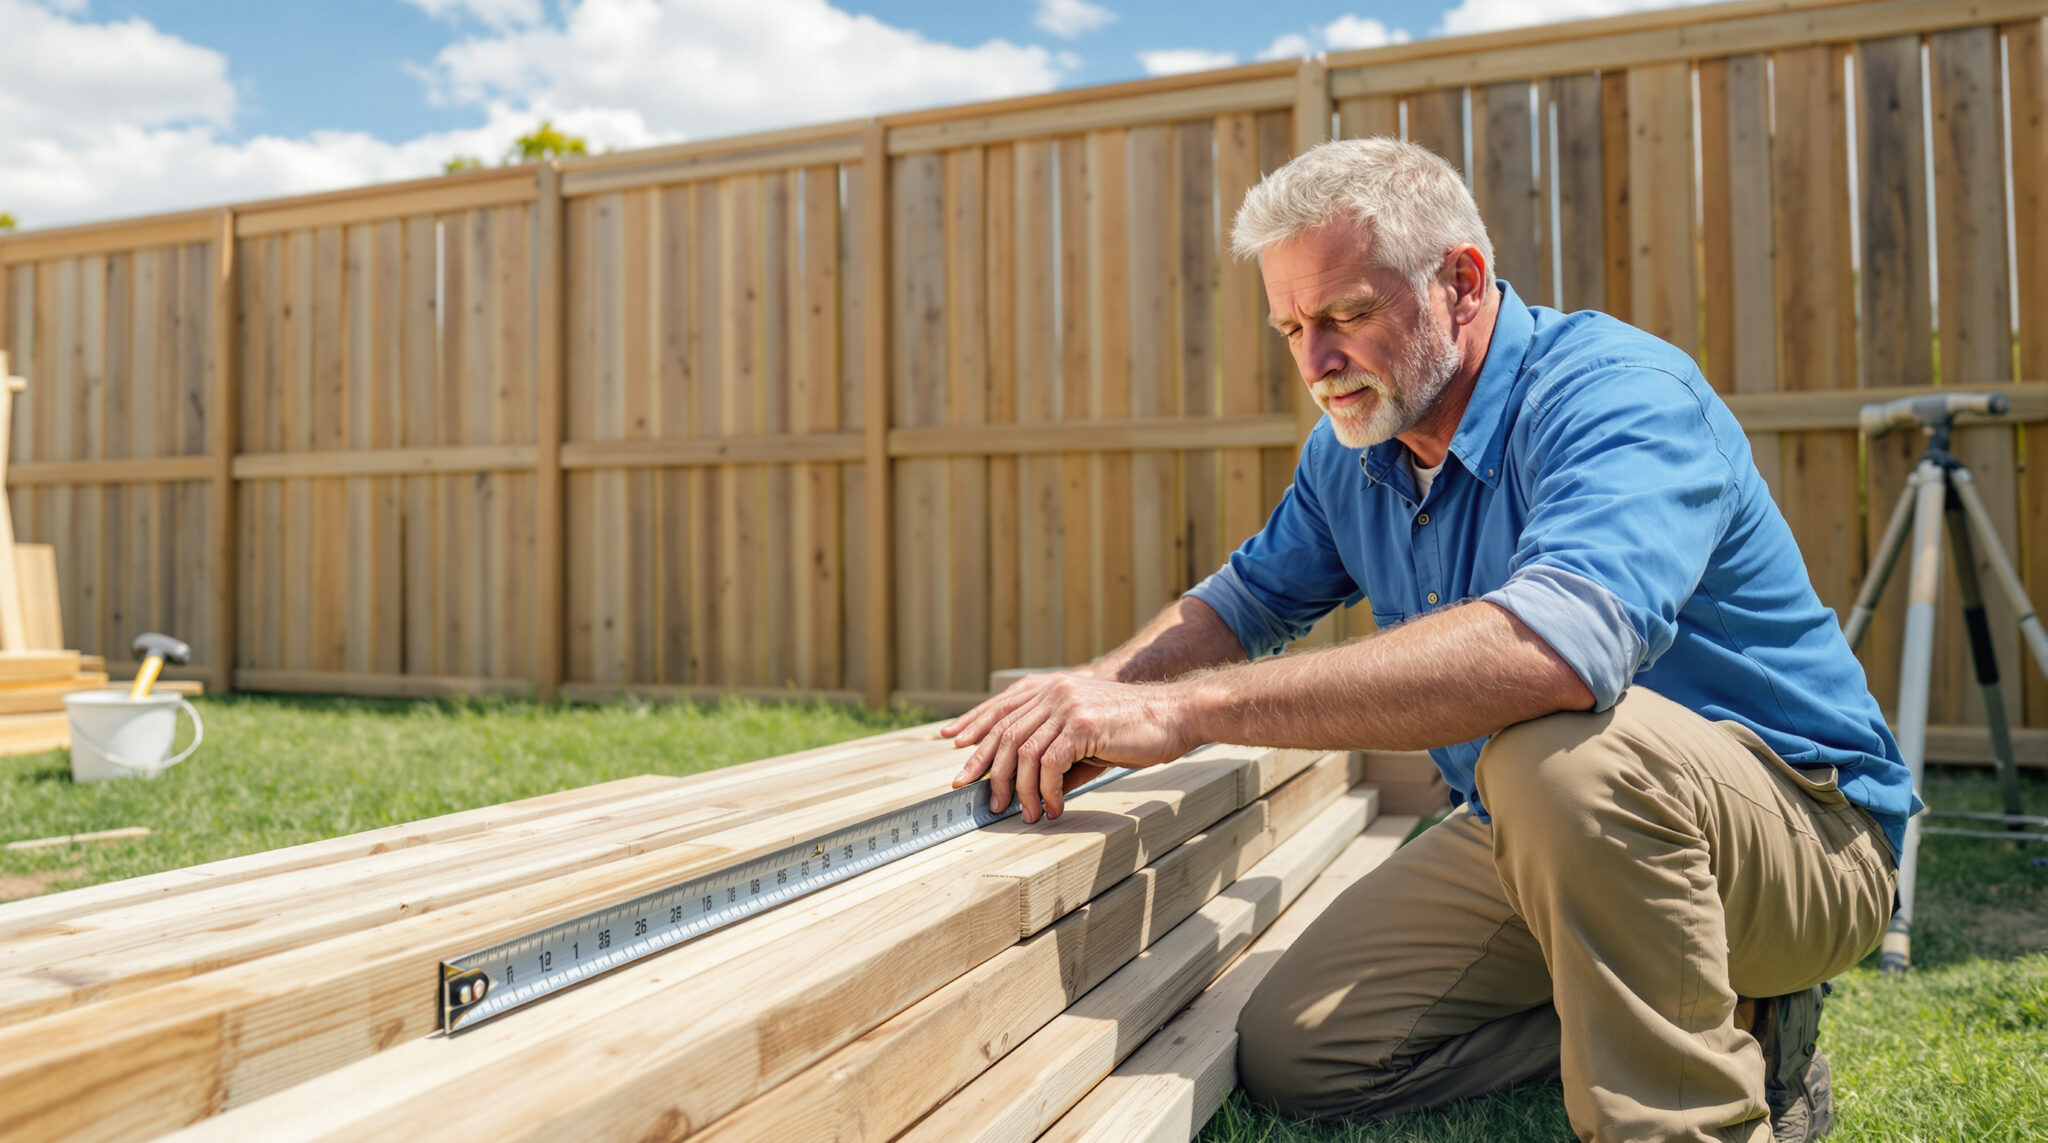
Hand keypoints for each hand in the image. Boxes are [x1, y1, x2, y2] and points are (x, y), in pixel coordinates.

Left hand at [945, 674, 1198, 822]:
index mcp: (1051, 687)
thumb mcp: (1087, 737)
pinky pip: (1049, 765)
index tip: (955, 744)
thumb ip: (1056, 754)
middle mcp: (1053, 691)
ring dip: (1021, 791)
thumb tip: (1028, 787)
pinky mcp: (1082, 725)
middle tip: (984, 800)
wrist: (1175, 715)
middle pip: (1004, 732)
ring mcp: (1066, 706)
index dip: (975, 725)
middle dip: (986, 768)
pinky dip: (1047, 792)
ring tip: (1028, 814)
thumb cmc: (1134, 729)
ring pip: (1023, 753)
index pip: (1001, 707)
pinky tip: (1055, 808)